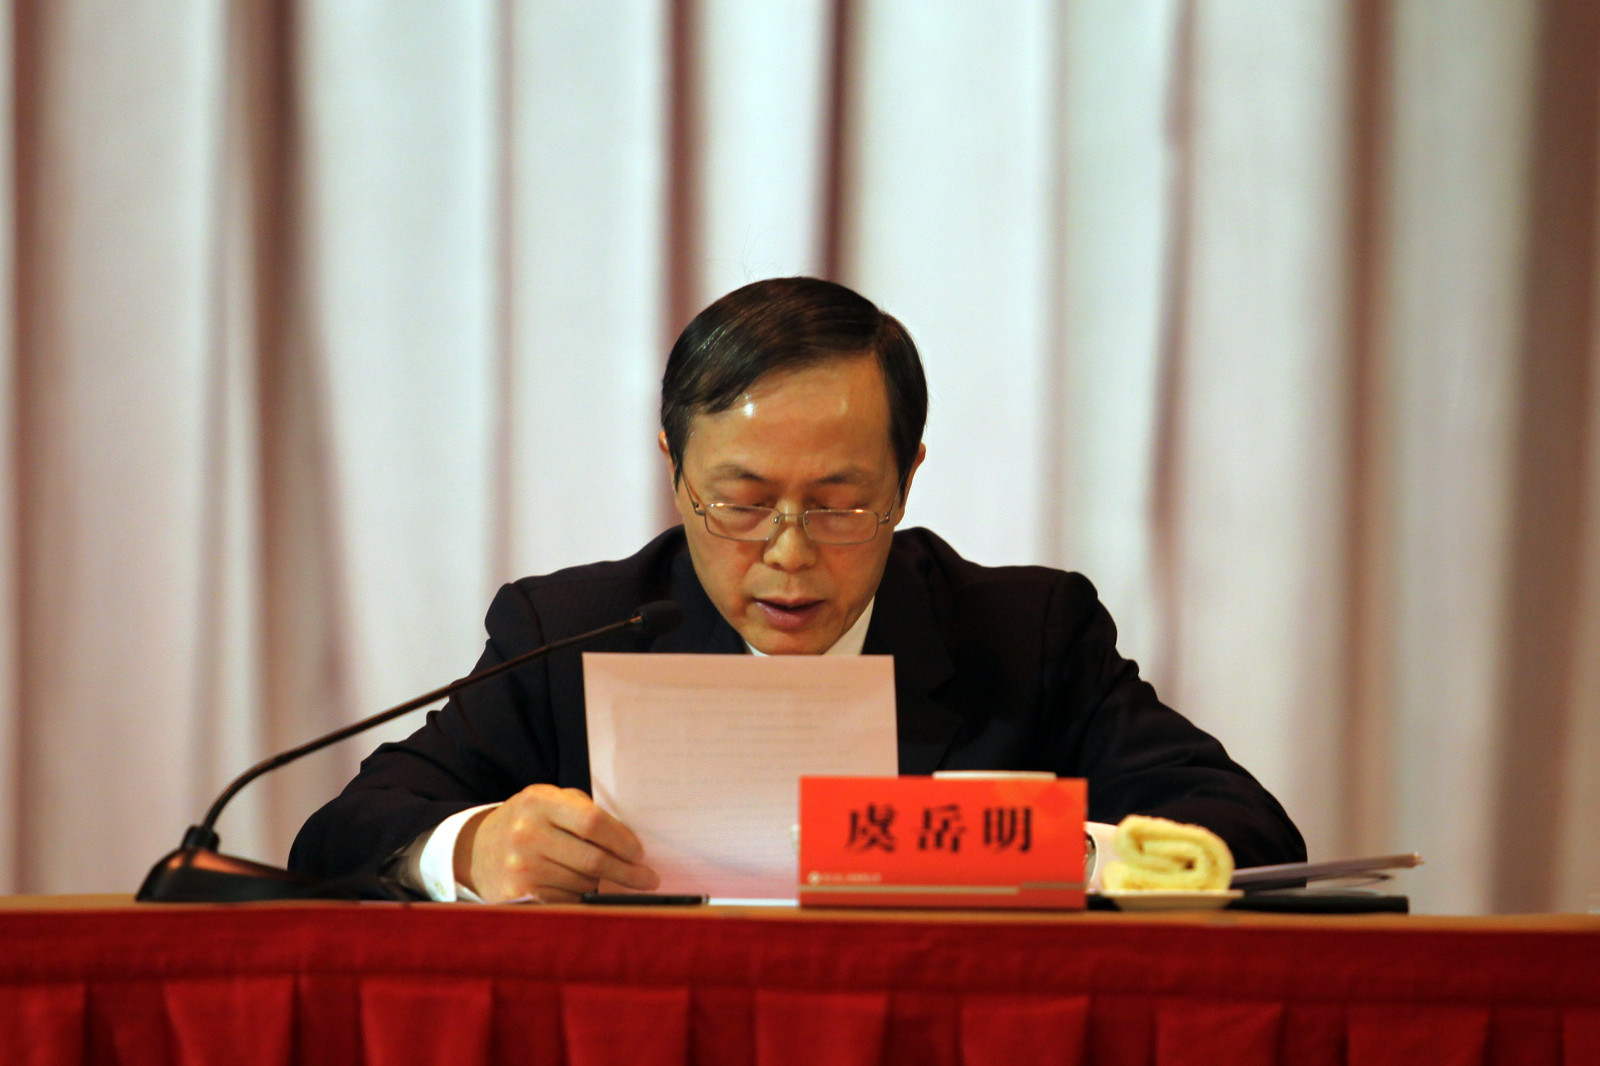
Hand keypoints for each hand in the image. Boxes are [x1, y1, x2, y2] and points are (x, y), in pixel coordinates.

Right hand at [454, 784, 659, 902]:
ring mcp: (520, 866)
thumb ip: (585, 811)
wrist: (476, 850)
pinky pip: (565, 901)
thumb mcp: (549, 801)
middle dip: (627, 871)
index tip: (639, 853)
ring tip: (605, 879)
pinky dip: (582, 898)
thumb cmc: (527, 822)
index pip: (593, 822)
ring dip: (602, 884)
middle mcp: (526, 833)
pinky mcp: (516, 895)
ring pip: (582, 883)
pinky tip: (585, 892)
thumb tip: (629, 845)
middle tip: (648, 879)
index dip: (622, 840)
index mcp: (539, 802)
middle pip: (592, 859)